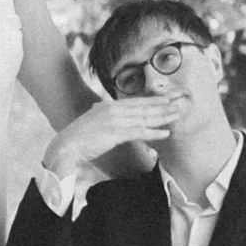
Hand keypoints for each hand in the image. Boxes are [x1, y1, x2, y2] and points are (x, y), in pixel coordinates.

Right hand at [44, 96, 183, 174]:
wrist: (67, 145)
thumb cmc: (78, 137)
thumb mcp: (91, 121)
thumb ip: (99, 114)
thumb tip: (100, 110)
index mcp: (108, 106)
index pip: (135, 102)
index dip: (151, 100)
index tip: (165, 99)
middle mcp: (113, 110)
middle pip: (143, 107)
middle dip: (162, 106)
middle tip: (178, 105)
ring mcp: (115, 120)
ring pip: (144, 117)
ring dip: (162, 117)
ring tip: (176, 116)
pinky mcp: (116, 133)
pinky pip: (140, 131)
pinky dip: (154, 132)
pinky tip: (166, 133)